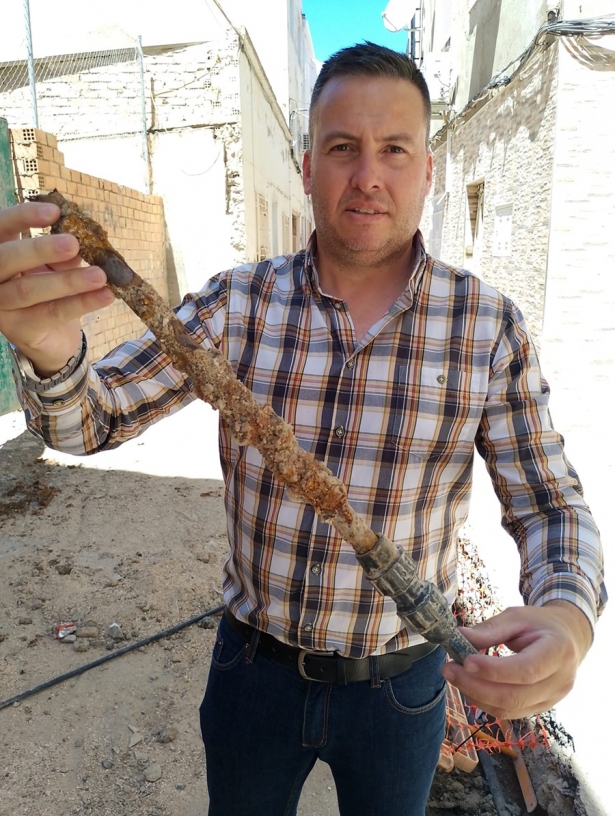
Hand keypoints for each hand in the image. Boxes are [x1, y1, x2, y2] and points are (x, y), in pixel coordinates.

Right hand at [0, 201, 114, 375]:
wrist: (51, 337)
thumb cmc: (50, 292)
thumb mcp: (54, 266)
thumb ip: (62, 252)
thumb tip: (82, 239)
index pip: (0, 228)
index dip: (22, 217)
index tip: (55, 212)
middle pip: (6, 259)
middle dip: (40, 249)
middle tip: (74, 243)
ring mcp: (1, 305)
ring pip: (29, 290)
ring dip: (68, 281)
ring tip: (100, 275)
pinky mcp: (20, 329)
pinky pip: (51, 313)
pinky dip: (82, 303)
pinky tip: (105, 295)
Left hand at [441, 601, 592, 718]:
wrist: (568, 637)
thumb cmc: (540, 623)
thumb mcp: (517, 617)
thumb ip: (490, 629)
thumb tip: (458, 637)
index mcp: (559, 652)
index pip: (526, 670)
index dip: (494, 670)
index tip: (465, 661)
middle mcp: (561, 681)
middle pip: (515, 695)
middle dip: (476, 686)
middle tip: (448, 669)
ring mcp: (553, 699)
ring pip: (509, 709)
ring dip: (475, 695)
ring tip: (453, 675)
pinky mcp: (541, 708)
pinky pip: (509, 712)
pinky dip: (485, 701)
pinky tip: (468, 685)